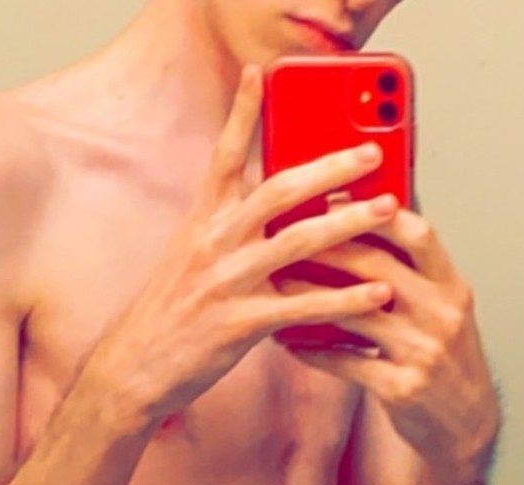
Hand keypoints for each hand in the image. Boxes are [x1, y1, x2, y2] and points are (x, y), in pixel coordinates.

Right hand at [87, 66, 402, 422]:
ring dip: (349, 224)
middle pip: (278, 190)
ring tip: (389, 211)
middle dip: (330, 168)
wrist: (134, 369)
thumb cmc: (168, 318)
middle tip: (371, 153)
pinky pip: (303, 307)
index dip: (241, 114)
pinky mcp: (240, 324)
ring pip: (298, 242)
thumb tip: (261, 205)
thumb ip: (223, 228)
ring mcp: (227, 282)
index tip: (259, 75)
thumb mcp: (187, 259)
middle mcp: (214, 244)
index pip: (223, 157)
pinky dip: (344, 300)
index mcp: (200, 223)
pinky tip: (378, 294)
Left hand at [277, 208, 500, 471]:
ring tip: (277, 283)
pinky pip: (347, 363)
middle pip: (378, 267)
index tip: (335, 196)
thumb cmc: (445, 358)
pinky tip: (287, 340)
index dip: (376, 212)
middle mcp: (442, 315)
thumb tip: (369, 222)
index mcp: (452, 287)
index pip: (418, 233)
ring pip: (356, 314)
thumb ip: (413, 272)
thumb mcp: (443, 308)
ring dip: (311, 296)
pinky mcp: (402, 389)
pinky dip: (314, 351)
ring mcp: (423, 353)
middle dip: (327, 246)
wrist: (465, 424)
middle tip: (286, 232)